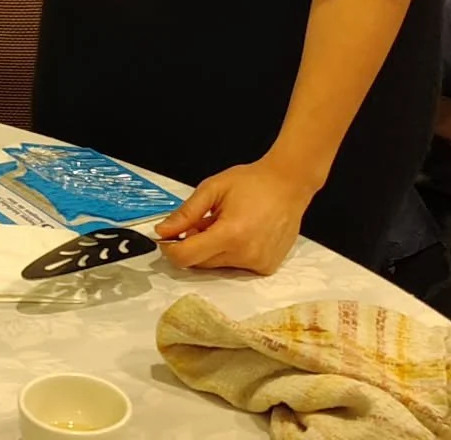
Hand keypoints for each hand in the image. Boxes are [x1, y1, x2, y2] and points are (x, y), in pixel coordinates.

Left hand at [154, 155, 318, 274]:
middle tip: (199, 222)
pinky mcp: (267, 268)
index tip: (167, 237)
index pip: (187, 257)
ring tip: (223, 223)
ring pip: (218, 266)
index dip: (170, 249)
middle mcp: (245, 256)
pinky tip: (240, 233)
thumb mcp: (213, 189)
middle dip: (192, 246)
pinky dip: (229, 254)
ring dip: (211, 250)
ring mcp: (258, 265)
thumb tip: (161, 231)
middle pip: (201, 263)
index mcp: (229, 235)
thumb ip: (186, 213)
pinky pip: (236, 267)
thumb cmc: (251, 182)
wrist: (289, 185)